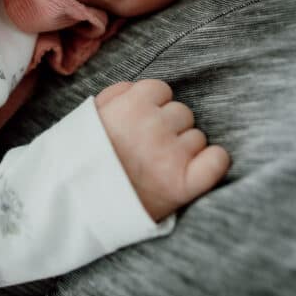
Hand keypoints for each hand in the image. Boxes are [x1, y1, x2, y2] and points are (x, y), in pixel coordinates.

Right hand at [95, 79, 229, 221]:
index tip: (140, 124)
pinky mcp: (185, 183)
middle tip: (148, 148)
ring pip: (197, 137)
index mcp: (131, 106)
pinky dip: (212, 163)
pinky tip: (197, 168)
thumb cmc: (84, 159)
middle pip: (182, 113)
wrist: (78, 206)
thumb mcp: (88, 116)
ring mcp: (171, 155)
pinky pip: (217, 160)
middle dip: (168, 127)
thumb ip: (115, 95)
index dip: (152, 107)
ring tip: (159, 166)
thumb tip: (139, 89)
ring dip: (184, 148)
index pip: (161, 90)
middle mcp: (154, 126)